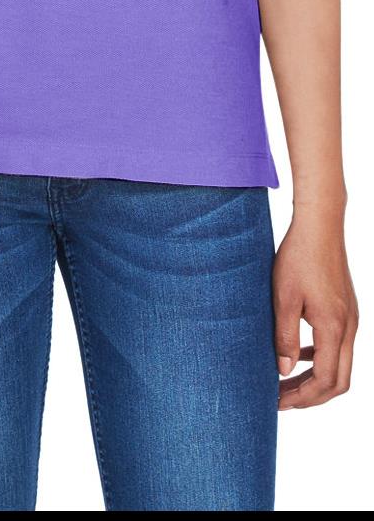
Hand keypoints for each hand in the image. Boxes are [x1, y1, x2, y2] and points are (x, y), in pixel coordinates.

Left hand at [273, 210, 358, 408]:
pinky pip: (338, 346)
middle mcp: (349, 327)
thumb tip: (284, 372)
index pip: (325, 380)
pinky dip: (320, 358)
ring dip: (315, 379)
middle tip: (282, 399)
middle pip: (338, 381)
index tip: (277, 402)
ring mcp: (351, 319)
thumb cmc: (298, 257)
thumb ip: (285, 337)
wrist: (320, 225)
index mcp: (334, 328)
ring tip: (286, 382)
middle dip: (311, 397)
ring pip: (340, 365)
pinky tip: (299, 354)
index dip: (302, 397)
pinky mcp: (346, 309)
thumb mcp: (283, 297)